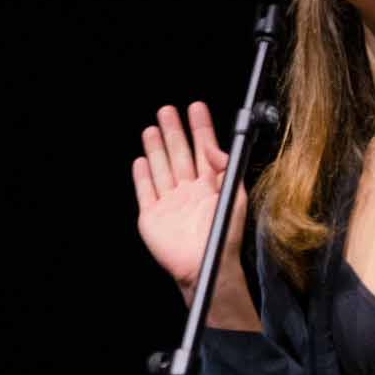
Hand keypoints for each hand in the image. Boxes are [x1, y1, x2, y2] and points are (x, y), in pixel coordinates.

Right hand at [134, 101, 246, 295]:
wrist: (205, 265)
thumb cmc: (224, 236)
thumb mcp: (234, 197)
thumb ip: (226, 169)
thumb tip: (212, 147)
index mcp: (210, 186)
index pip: (203, 150)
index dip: (200, 129)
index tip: (195, 108)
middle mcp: (188, 191)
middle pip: (178, 154)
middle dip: (174, 131)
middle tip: (168, 110)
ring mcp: (169, 203)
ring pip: (161, 168)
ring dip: (156, 148)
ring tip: (152, 128)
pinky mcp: (152, 216)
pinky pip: (145, 191)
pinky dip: (142, 176)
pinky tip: (140, 161)